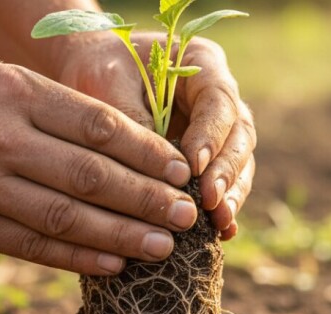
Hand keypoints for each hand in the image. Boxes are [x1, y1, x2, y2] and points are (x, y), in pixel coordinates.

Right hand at [0, 60, 199, 274]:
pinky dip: (78, 258)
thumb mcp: (2, 82)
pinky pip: (34, 248)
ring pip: (66, 218)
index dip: (146, 153)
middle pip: (89, 176)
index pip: (97, 127)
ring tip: (162, 246)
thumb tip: (132, 153)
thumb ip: (60, 112)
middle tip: (185, 217)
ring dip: (121, 236)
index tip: (180, 171)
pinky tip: (114, 264)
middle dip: (145, 200)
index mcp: (15, 94)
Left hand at [57, 33, 254, 239]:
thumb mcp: (108, 86)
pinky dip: (223, 207)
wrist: (90, 75)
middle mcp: (218, 98)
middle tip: (211, 201)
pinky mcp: (210, 160)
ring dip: (231, 194)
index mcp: (202, 65)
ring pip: (239, 163)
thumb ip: (134, 123)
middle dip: (227, 171)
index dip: (211, 135)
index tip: (195, 167)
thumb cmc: (99, 71)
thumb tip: (159, 174)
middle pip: (239, 136)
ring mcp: (219, 130)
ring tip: (219, 222)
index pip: (219, 101)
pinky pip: (224, 184)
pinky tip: (221, 231)